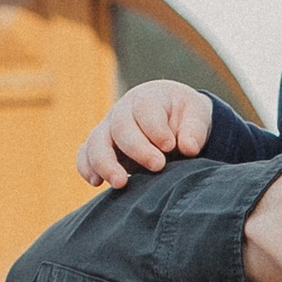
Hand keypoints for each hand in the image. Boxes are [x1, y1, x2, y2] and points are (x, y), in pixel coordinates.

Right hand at [77, 80, 213, 187]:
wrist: (168, 117)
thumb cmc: (183, 116)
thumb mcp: (196, 116)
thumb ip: (195, 130)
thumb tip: (189, 147)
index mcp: (147, 98)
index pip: (145, 109)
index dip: (155, 128)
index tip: (170, 146)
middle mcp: (123, 111)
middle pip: (120, 127)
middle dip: (137, 149)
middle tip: (158, 166)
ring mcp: (108, 129)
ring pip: (96, 142)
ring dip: (106, 163)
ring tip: (121, 183)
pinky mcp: (100, 147)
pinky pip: (85, 155)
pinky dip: (86, 167)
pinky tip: (96, 183)